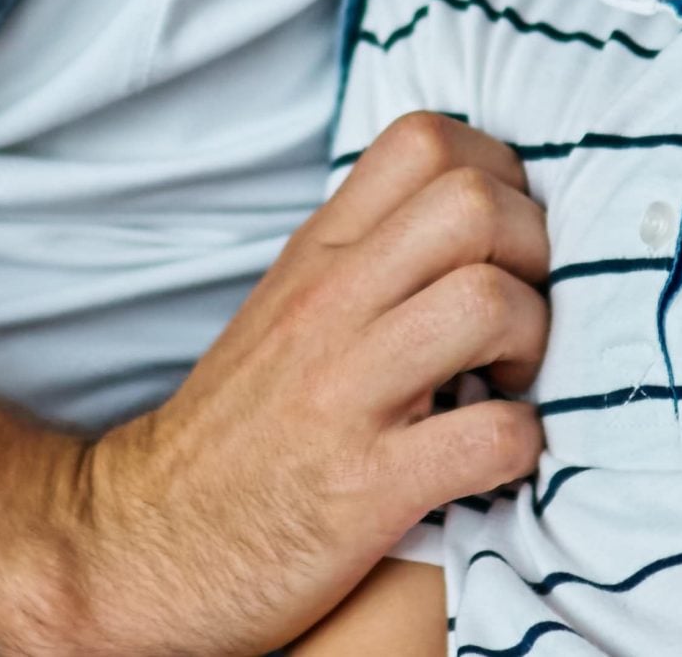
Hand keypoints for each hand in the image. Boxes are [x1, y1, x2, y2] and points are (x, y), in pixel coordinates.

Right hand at [47, 112, 548, 656]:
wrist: (146, 542)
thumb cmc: (240, 426)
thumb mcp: (289, 302)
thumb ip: (368, 248)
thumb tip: (474, 210)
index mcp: (318, 254)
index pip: (425, 139)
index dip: (497, 171)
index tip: (507, 234)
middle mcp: (330, 306)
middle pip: (472, 203)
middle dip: (535, 250)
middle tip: (524, 306)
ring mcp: (347, 394)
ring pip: (488, 302)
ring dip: (535, 340)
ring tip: (512, 378)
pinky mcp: (367, 489)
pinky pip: (490, 437)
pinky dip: (522, 444)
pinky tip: (499, 453)